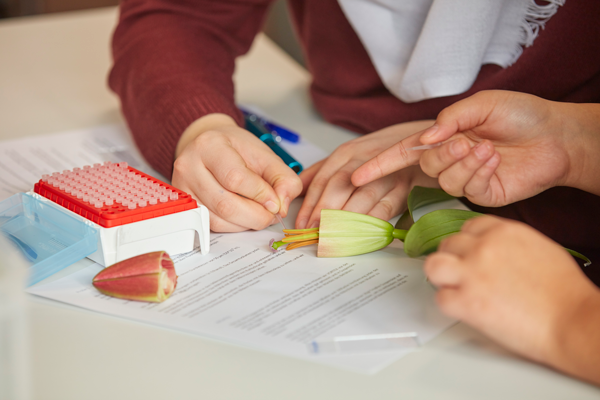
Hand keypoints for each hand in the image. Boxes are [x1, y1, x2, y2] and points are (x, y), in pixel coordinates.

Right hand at [172, 114, 301, 231]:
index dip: (260, 195)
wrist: (211, 147)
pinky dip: (234, 226)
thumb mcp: (265, 155)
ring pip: (218, 219)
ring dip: (246, 223)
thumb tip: (282, 207)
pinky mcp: (185, 207)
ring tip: (260, 213)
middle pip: (225, 204)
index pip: (235, 178)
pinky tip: (244, 216)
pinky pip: (212, 226)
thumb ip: (282, 178)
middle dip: (256, 215)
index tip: (276, 203)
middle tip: (272, 214)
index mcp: (209, 145)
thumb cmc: (236, 149)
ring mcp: (183, 188)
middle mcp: (189, 166)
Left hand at [295, 120, 437, 228]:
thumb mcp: (350, 156)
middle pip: (340, 185)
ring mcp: (387, 173)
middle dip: (324, 211)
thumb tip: (299, 188)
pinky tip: (359, 236)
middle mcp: (366, 160)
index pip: (323, 178)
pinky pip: (386, 208)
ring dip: (345, 220)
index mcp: (347, 153)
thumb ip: (323, 171)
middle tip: (313, 232)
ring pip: (362, 197)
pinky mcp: (407, 187)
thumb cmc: (382, 153)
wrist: (425, 142)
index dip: (311, 202)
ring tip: (331, 236)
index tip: (301, 223)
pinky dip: (372, 224)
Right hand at [353, 90, 576, 206]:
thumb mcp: (483, 104)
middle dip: (442, 154)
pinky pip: (467, 188)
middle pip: (425, 165)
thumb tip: (427, 138)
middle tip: (465, 142)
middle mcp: (449, 159)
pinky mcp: (480, 194)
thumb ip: (451, 118)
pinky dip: (480, 172)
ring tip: (488, 149)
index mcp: (444, 137)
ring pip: (444, 178)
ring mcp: (464, 179)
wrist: (556, 136)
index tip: (357, 175)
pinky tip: (496, 159)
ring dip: (465, 162)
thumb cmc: (522, 115)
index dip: (379, 165)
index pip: (403, 152)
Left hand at [425, 216, 599, 383]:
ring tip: (454, 287)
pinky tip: (465, 309)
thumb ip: (509, 243)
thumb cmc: (564, 291)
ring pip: (433, 265)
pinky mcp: (466, 302)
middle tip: (465, 275)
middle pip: (449, 245)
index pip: (468, 227)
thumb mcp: (538, 247)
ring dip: (441, 276)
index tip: (470, 254)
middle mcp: (483, 247)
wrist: (573, 320)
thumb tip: (494, 247)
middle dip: (455, 260)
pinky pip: (440, 299)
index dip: (468, 244)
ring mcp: (472, 273)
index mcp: (503, 231)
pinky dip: (450, 305)